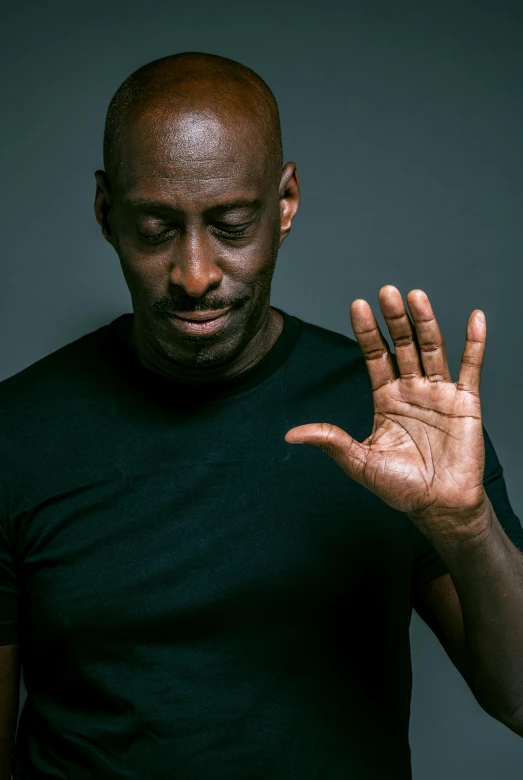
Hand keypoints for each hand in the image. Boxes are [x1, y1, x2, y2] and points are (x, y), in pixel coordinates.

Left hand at [285, 286, 488, 534]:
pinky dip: (474, 343)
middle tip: (386, 291)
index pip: (375, 356)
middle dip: (394, 319)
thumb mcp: (359, 463)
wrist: (439, 508)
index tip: (357, 304)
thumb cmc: (400, 488)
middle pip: (403, 345)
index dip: (367, 332)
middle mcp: (412, 390)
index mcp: (386, 399)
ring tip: (415, 296)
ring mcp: (439, 394)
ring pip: (432, 349)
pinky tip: (474, 317)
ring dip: (425, 322)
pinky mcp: (466, 403)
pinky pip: (471, 368)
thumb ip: (331, 442)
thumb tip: (291, 435)